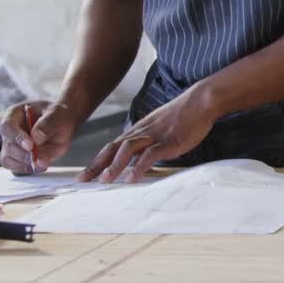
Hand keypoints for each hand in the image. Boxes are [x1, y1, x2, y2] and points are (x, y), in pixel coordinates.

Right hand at [0, 101, 78, 174]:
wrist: (63, 123)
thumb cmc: (57, 115)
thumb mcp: (57, 113)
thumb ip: (48, 123)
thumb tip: (36, 138)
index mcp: (14, 114)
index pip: (7, 126)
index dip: (16, 137)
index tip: (30, 145)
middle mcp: (9, 131)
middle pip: (7, 146)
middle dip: (23, 154)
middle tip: (39, 157)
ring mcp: (12, 145)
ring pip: (8, 160)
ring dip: (24, 164)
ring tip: (43, 162)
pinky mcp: (18, 157)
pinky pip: (16, 168)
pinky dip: (28, 169)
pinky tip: (42, 165)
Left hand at [78, 85, 218, 183]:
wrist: (201, 101)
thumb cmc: (184, 115)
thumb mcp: (161, 127)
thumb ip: (150, 141)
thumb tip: (143, 157)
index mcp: (139, 130)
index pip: (113, 146)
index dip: (98, 161)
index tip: (85, 175)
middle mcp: (142, 132)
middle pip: (113, 148)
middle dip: (97, 165)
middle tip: (82, 180)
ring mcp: (154, 136)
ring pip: (127, 150)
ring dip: (114, 166)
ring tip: (105, 181)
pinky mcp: (168, 141)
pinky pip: (150, 155)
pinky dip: (139, 167)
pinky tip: (132, 178)